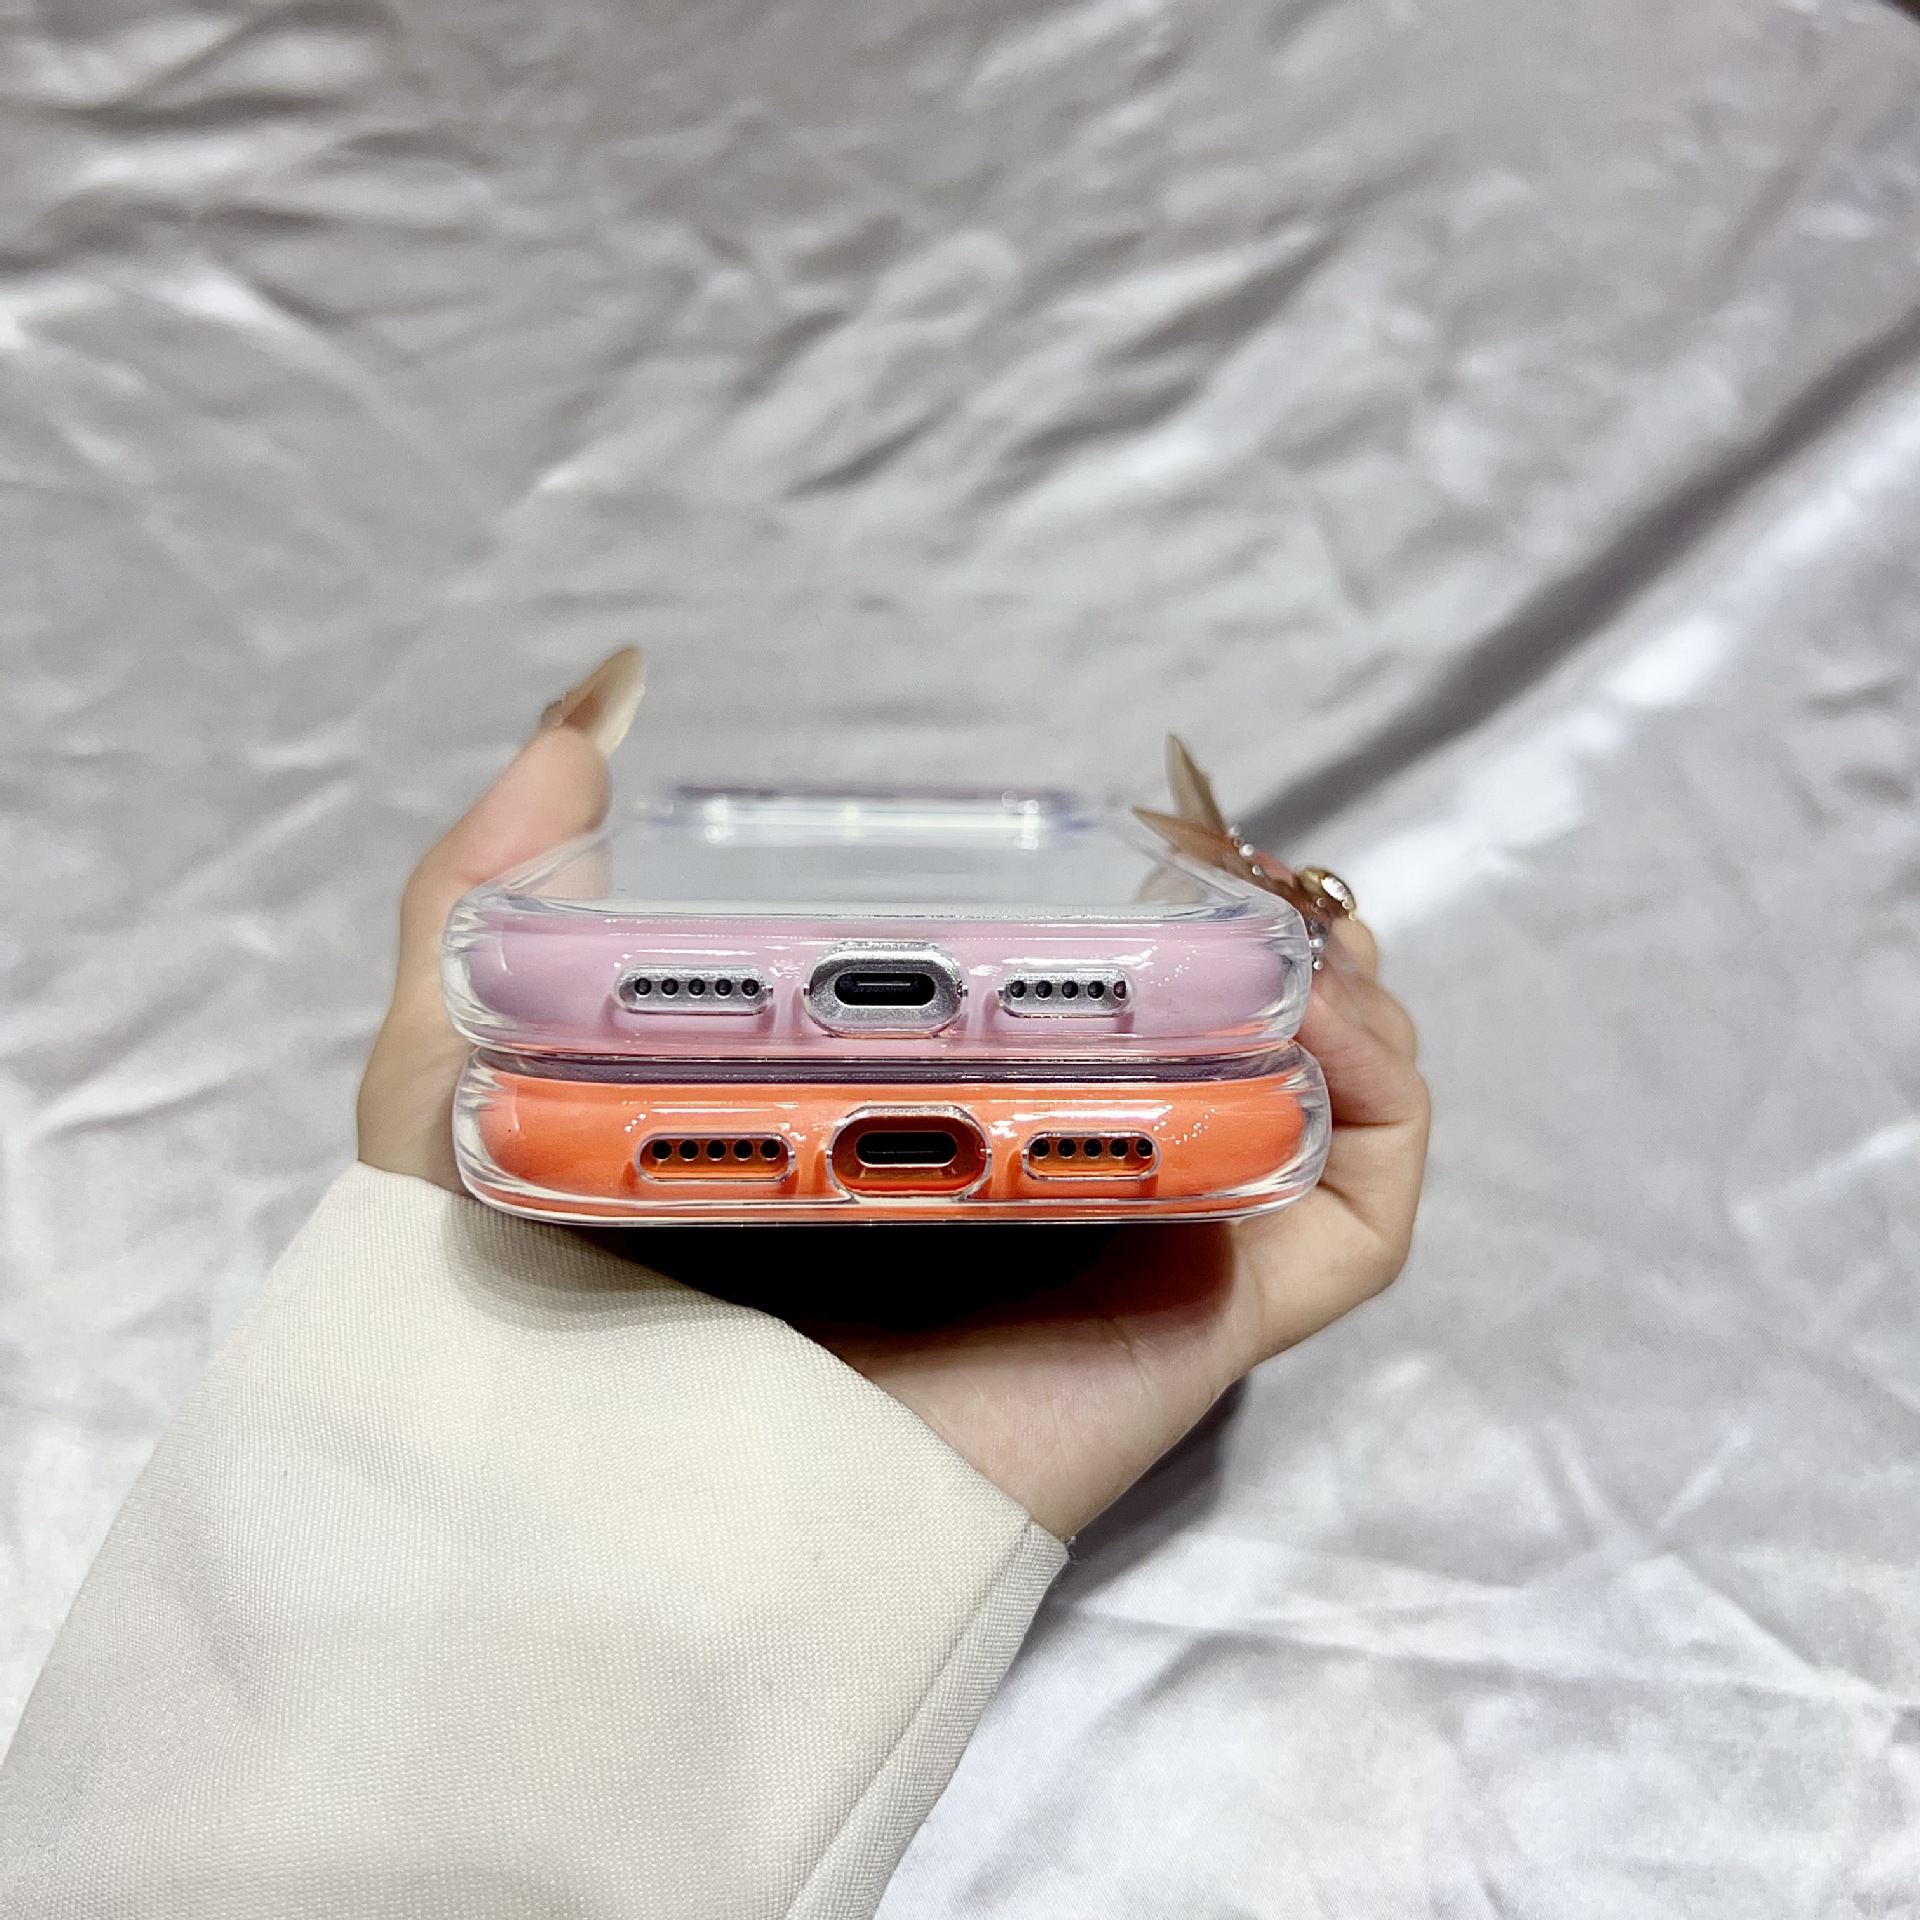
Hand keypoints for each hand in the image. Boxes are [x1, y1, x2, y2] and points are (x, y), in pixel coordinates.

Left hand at [358, 649, 1429, 1538]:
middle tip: (1210, 847)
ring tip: (1290, 921)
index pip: (1029, 990)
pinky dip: (1382, 1109)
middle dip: (1237, 924)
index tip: (1114, 811)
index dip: (1108, 890)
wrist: (606, 1528)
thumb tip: (604, 693)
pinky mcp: (1195, 1322)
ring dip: (1328, 990)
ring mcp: (1123, 1247)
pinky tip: (1336, 1021)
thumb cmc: (531, 1307)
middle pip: (1187, 1032)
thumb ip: (496, 885)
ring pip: (1290, 1102)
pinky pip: (1346, 1215)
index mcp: (895, 1114)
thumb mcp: (472, 1069)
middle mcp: (1026, 1174)